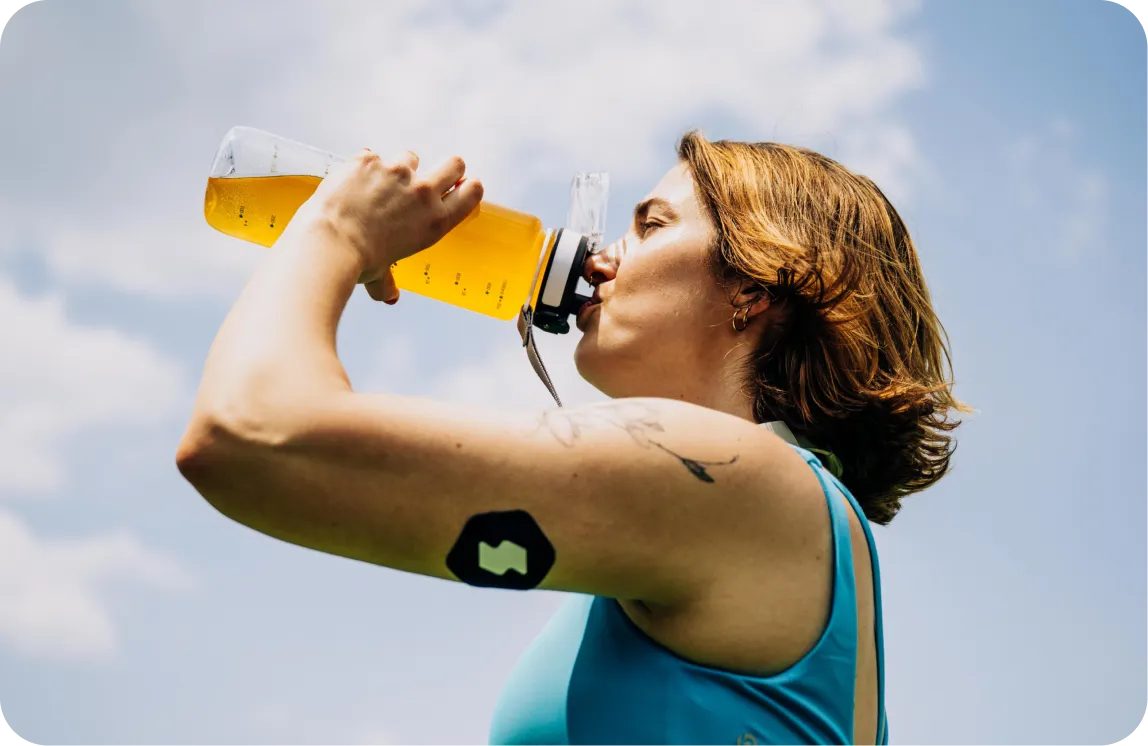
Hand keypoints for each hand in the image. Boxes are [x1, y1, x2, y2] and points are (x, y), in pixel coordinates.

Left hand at [292, 148, 483, 302]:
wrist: (329, 243)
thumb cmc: (357, 263)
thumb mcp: (380, 274)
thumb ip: (388, 282)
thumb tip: (389, 296)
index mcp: (435, 222)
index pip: (471, 192)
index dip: (468, 186)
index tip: (461, 186)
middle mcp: (423, 194)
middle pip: (454, 164)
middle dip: (446, 167)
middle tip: (427, 178)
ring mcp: (397, 173)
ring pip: (410, 157)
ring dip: (398, 169)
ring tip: (377, 187)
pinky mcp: (370, 160)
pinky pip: (372, 156)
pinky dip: (363, 168)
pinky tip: (351, 184)